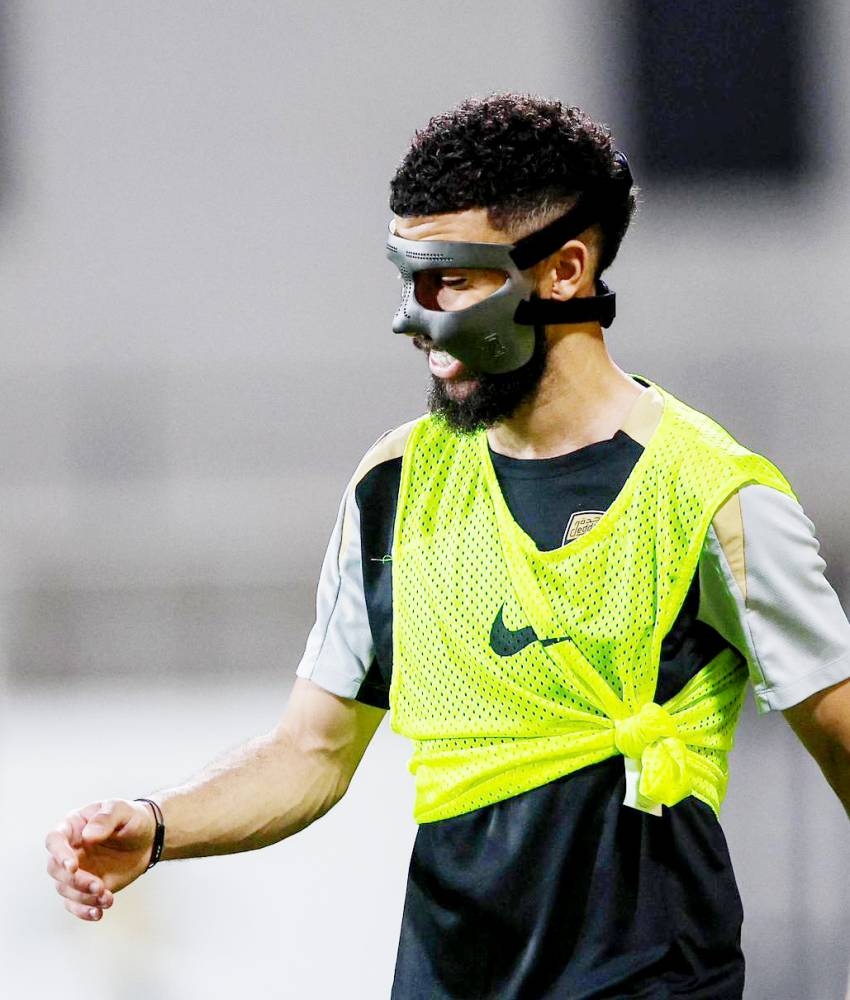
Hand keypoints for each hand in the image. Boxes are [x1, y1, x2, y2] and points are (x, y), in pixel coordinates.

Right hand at [45, 799, 156, 920]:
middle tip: (99, 886)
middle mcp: (70, 850)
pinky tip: (98, 913)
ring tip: (107, 898)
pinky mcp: (86, 887)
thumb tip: (87, 836)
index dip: (59, 854)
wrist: (148, 838)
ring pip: (65, 890)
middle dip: (75, 882)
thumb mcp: (123, 810)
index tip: (73, 867)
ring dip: (84, 897)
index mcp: (73, 826)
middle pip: (56, 870)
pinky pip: (75, 904)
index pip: (55, 840)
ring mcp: (77, 871)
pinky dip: (84, 911)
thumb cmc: (132, 818)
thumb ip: (106, 818)